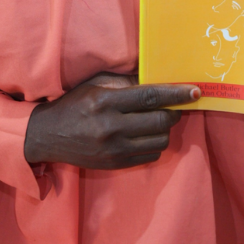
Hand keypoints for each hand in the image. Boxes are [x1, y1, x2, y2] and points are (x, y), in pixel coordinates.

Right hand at [23, 72, 199, 169]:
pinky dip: (155, 144)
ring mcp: (114, 149)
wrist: (48, 136)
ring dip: (165, 129)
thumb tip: (158, 79)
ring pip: (160, 141)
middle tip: (176, 106)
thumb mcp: (96, 84)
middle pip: (160, 121)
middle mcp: (111, 126)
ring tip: (157, 120)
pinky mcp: (115, 164)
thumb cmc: (75, 104)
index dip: (176, 94)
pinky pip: (150, 155)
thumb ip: (126, 82)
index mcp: (106, 101)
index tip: (195, 91)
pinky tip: (145, 135)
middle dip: (174, 112)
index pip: (150, 96)